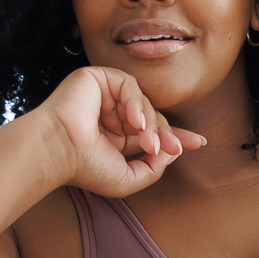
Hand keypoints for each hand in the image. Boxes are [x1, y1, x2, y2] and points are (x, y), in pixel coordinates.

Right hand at [37, 66, 204, 196]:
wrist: (59, 150)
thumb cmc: (86, 168)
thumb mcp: (128, 179)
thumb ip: (153, 169)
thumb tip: (172, 152)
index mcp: (117, 136)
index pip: (152, 131)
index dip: (176, 136)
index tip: (198, 142)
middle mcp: (111, 115)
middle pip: (153, 116)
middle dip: (167, 133)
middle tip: (172, 147)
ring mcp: (104, 96)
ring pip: (143, 102)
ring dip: (151, 124)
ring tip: (148, 143)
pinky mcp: (97, 78)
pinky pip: (129, 85)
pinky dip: (136, 103)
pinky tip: (134, 122)